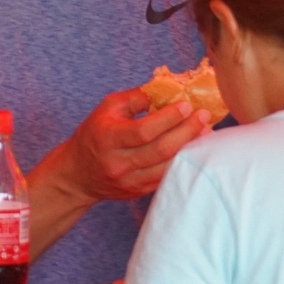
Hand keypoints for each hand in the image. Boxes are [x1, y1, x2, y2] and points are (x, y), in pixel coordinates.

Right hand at [54, 88, 211, 203]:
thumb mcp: (107, 109)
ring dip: (189, 149)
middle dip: (185, 132)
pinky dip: (181, 163)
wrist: (77, 174)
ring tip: (206, 132)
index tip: (186, 105)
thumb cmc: (95, 134)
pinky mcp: (137, 192)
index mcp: (108, 138)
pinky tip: (194, 149)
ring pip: (165, 167)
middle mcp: (118, 162)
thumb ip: (134, 98)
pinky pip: (164, 178)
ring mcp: (128, 181)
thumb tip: (164, 91)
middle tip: (203, 116)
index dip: (168, 119)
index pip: (143, 131)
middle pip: (159, 150)